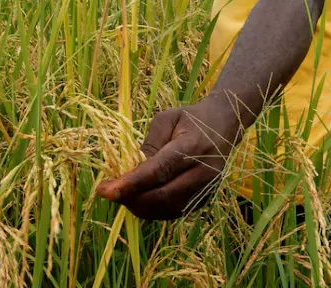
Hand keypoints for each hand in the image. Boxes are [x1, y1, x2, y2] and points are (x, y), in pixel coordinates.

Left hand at [95, 96, 244, 219]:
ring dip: (139, 206)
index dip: (131, 183)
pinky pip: (174, 211)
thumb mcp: (167, 119)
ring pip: (167, 208)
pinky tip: (138, 199)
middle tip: (106, 192)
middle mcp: (203, 171)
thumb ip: (149, 143)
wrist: (224, 125)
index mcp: (193, 146)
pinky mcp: (205, 199)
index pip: (159, 170)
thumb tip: (131, 168)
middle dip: (130, 198)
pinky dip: (153, 209)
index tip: (106, 190)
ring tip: (120, 194)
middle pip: (162, 195)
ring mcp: (206, 188)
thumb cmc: (191, 118)